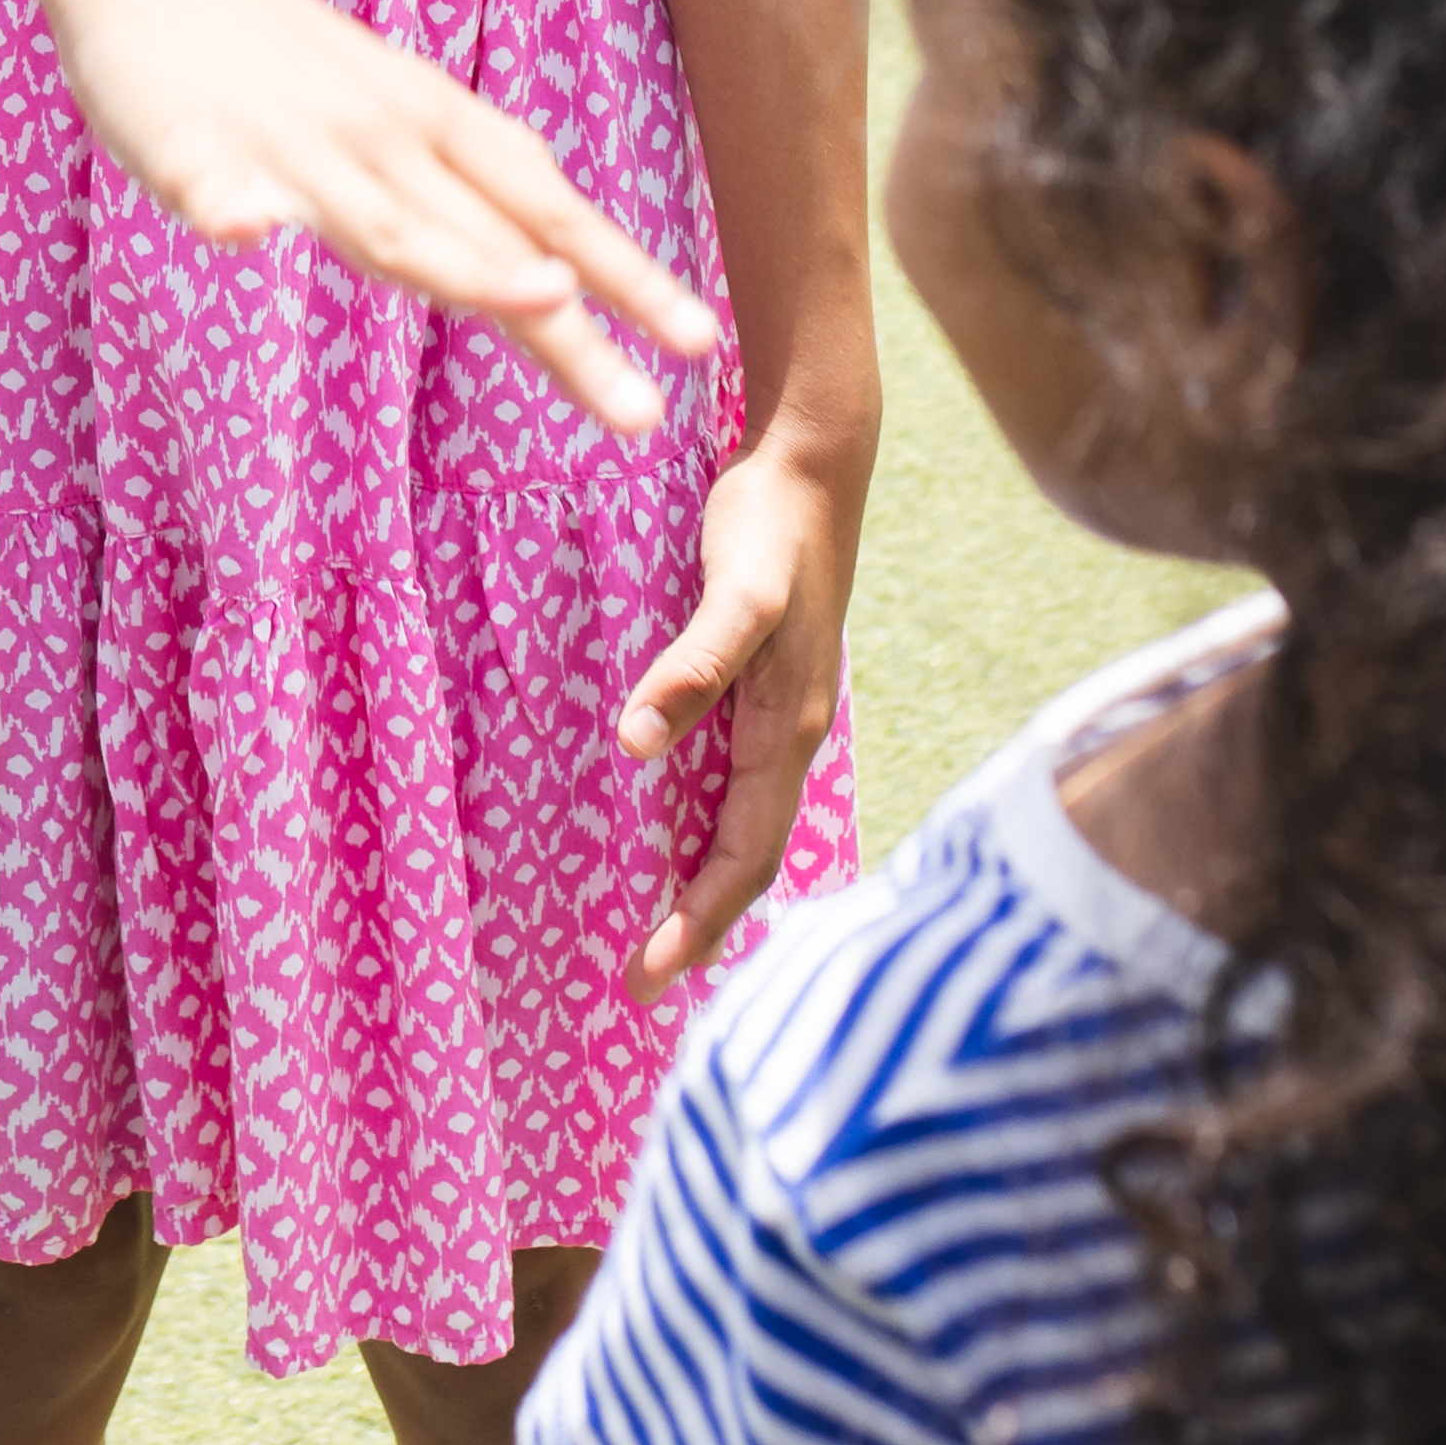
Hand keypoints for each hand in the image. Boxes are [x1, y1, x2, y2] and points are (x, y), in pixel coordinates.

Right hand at [39, 0, 720, 440]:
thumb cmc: (269, 47)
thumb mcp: (381, 105)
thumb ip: (444, 190)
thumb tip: (542, 268)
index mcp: (428, 122)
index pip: (547, 206)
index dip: (626, 273)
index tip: (701, 342)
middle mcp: (379, 134)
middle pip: (490, 235)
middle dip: (574, 321)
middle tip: (648, 412)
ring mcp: (288, 143)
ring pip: (383, 221)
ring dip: (462, 265)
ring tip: (538, 303)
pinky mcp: (191, 147)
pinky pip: (212, 186)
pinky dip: (234, 212)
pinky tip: (246, 236)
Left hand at [612, 431, 852, 993]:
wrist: (810, 463)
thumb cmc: (772, 528)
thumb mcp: (736, 596)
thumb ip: (692, 667)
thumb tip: (635, 744)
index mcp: (787, 731)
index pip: (743, 856)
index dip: (697, 920)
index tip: (645, 973)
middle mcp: (788, 736)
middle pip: (746, 857)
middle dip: (697, 924)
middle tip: (637, 981)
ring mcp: (778, 714)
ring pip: (743, 825)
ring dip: (704, 885)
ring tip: (656, 932)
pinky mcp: (761, 687)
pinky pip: (733, 784)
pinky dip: (704, 828)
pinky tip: (671, 833)